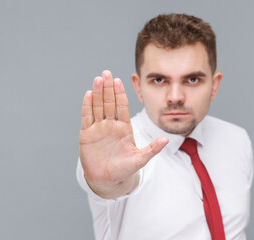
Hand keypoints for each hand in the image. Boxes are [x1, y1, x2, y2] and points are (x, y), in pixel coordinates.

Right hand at [79, 70, 167, 197]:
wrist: (107, 180)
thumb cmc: (124, 169)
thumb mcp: (140, 159)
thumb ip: (152, 149)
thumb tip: (166, 140)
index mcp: (124, 127)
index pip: (122, 106)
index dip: (120, 94)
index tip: (119, 80)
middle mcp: (111, 125)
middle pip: (109, 102)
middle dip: (108, 88)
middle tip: (106, 73)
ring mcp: (98, 128)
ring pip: (97, 107)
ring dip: (98, 93)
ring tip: (98, 79)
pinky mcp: (87, 135)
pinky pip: (87, 118)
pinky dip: (87, 106)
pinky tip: (88, 94)